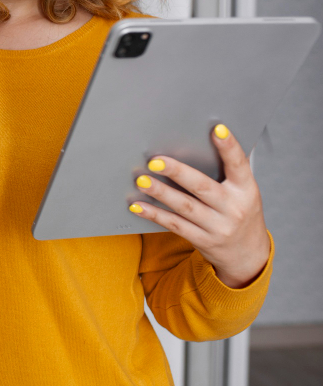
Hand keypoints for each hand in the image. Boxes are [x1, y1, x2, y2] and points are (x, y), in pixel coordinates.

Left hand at [129, 124, 270, 288]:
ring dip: (160, 193)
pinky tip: (138, 206)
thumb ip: (231, 171)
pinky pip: (175, 225)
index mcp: (247, 190)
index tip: (216, 129)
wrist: (248, 256)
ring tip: (141, 180)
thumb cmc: (241, 213)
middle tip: (155, 161)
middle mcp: (234, 209)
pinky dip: (155, 215)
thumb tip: (212, 137)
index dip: (229, 147)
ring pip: (184, 207)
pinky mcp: (203, 240)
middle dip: (177, 172)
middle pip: (202, 187)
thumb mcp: (245, 192)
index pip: (239, 165)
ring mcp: (218, 227)